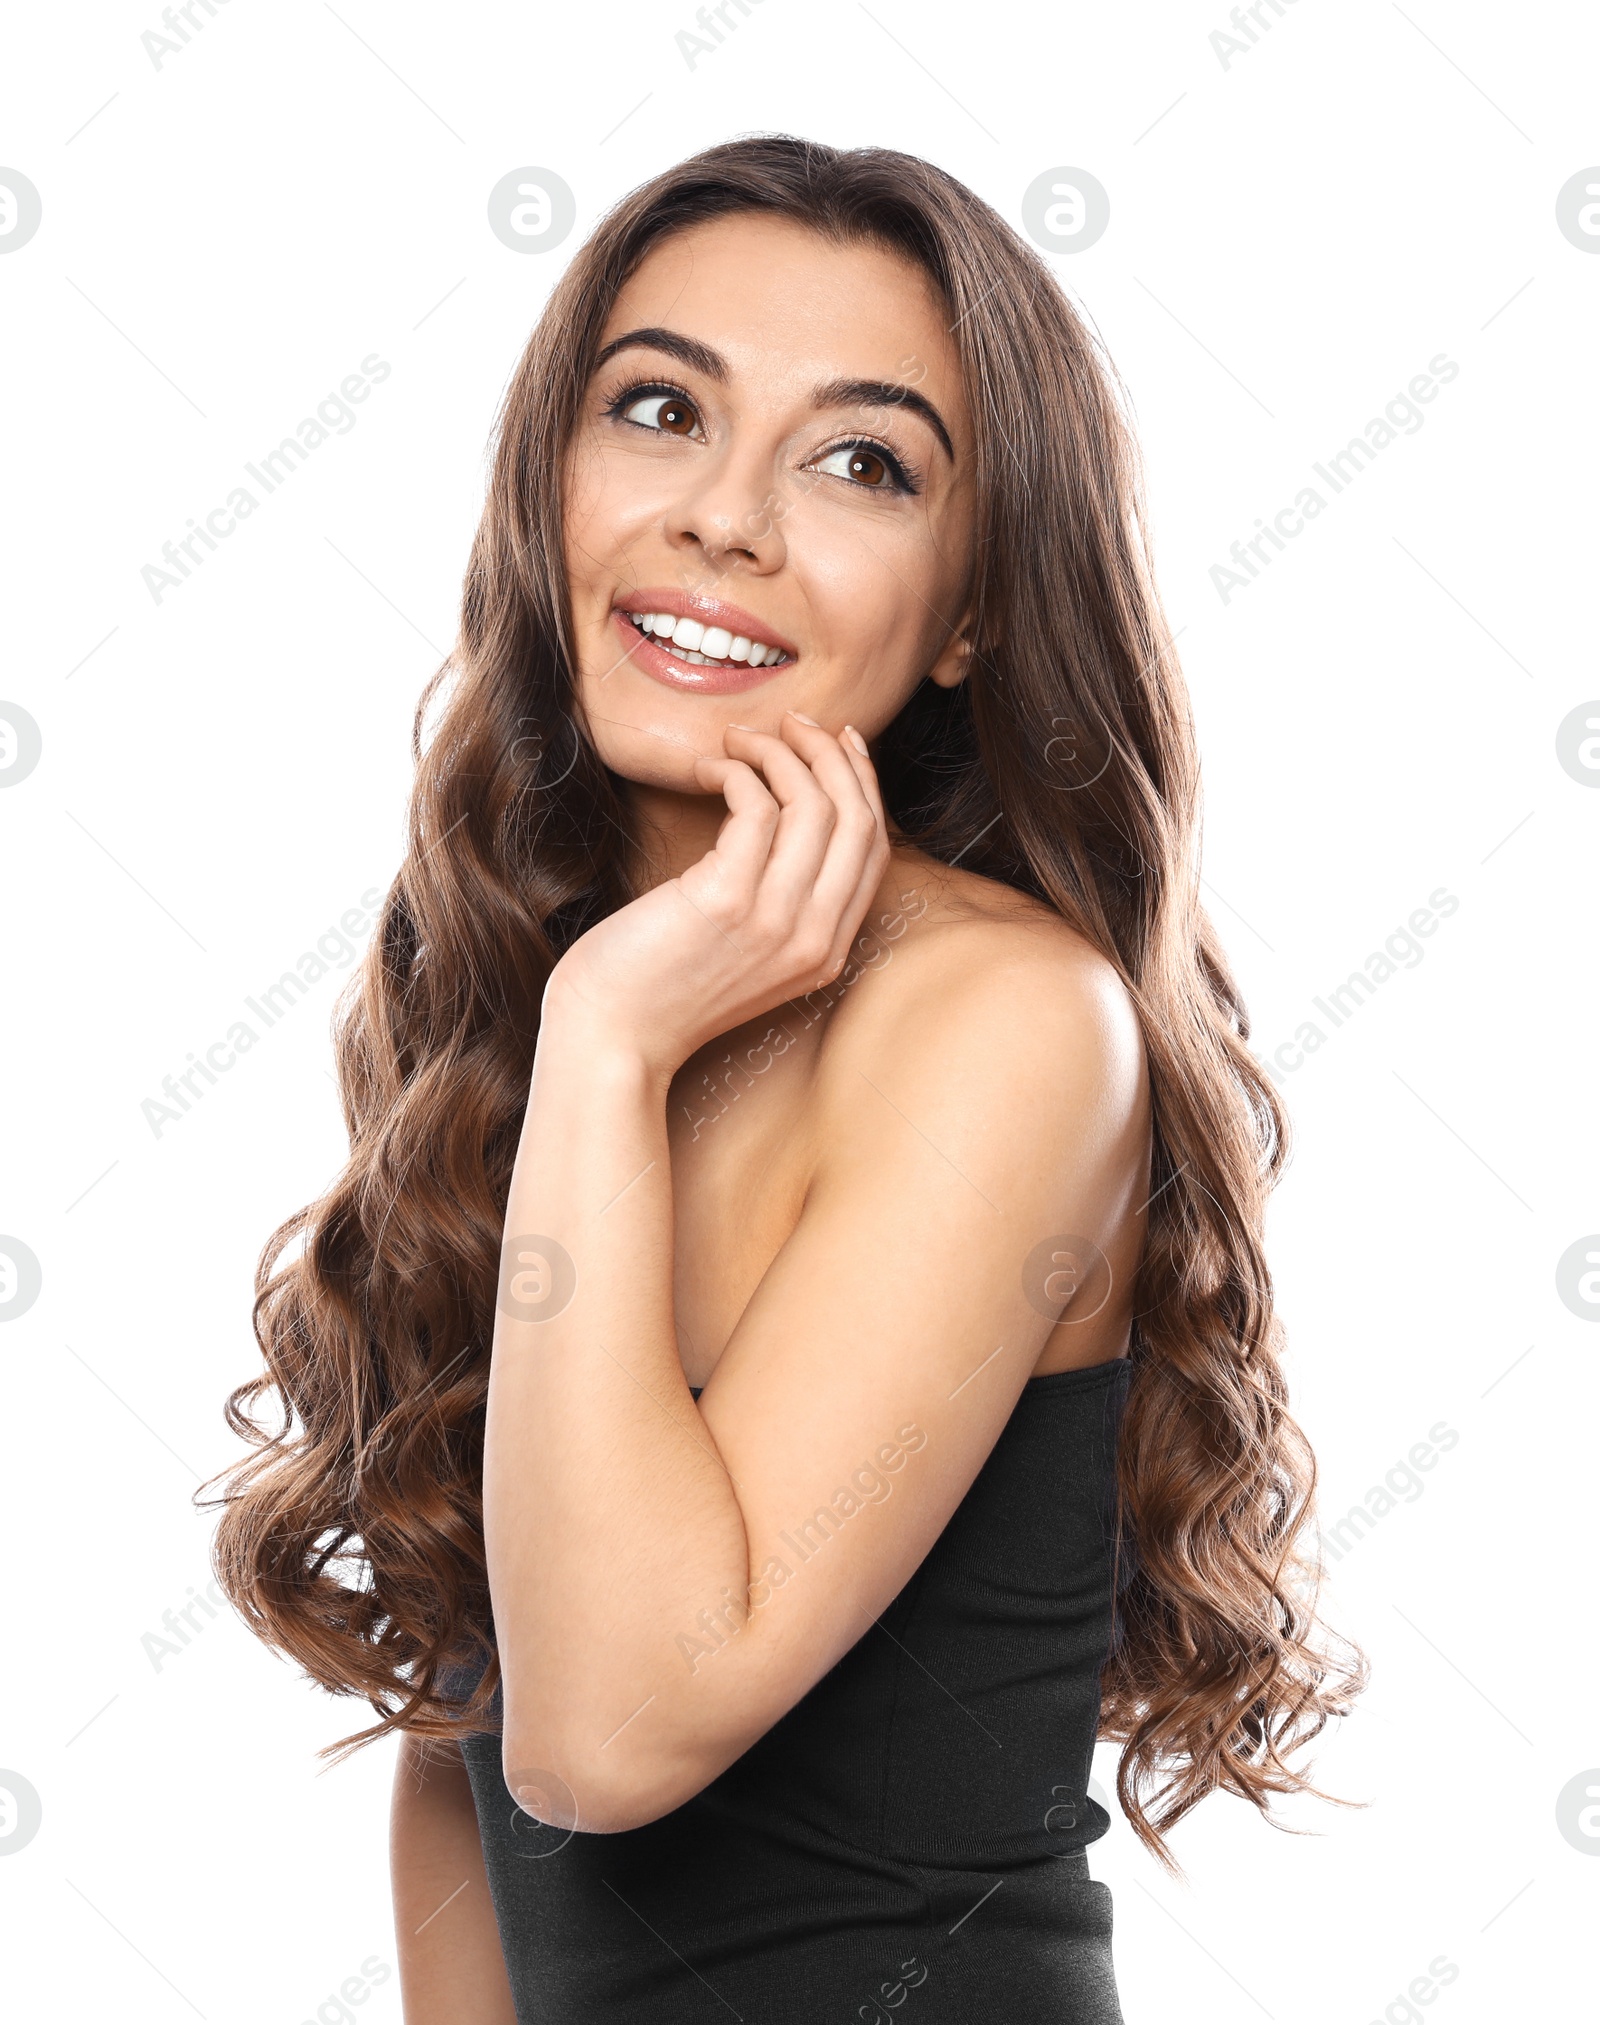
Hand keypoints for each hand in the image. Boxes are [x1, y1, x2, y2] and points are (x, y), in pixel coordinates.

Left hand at [544, 713, 891, 1078]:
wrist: (612, 1037)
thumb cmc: (661, 989)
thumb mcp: (745, 952)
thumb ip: (780, 905)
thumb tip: (786, 816)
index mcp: (826, 952)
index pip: (873, 848)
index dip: (863, 783)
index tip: (839, 741)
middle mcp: (813, 939)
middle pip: (856, 818)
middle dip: (830, 754)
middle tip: (790, 722)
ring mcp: (774, 921)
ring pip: (812, 803)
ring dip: (778, 752)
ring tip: (738, 741)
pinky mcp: (727, 900)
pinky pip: (756, 805)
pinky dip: (736, 771)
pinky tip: (708, 770)